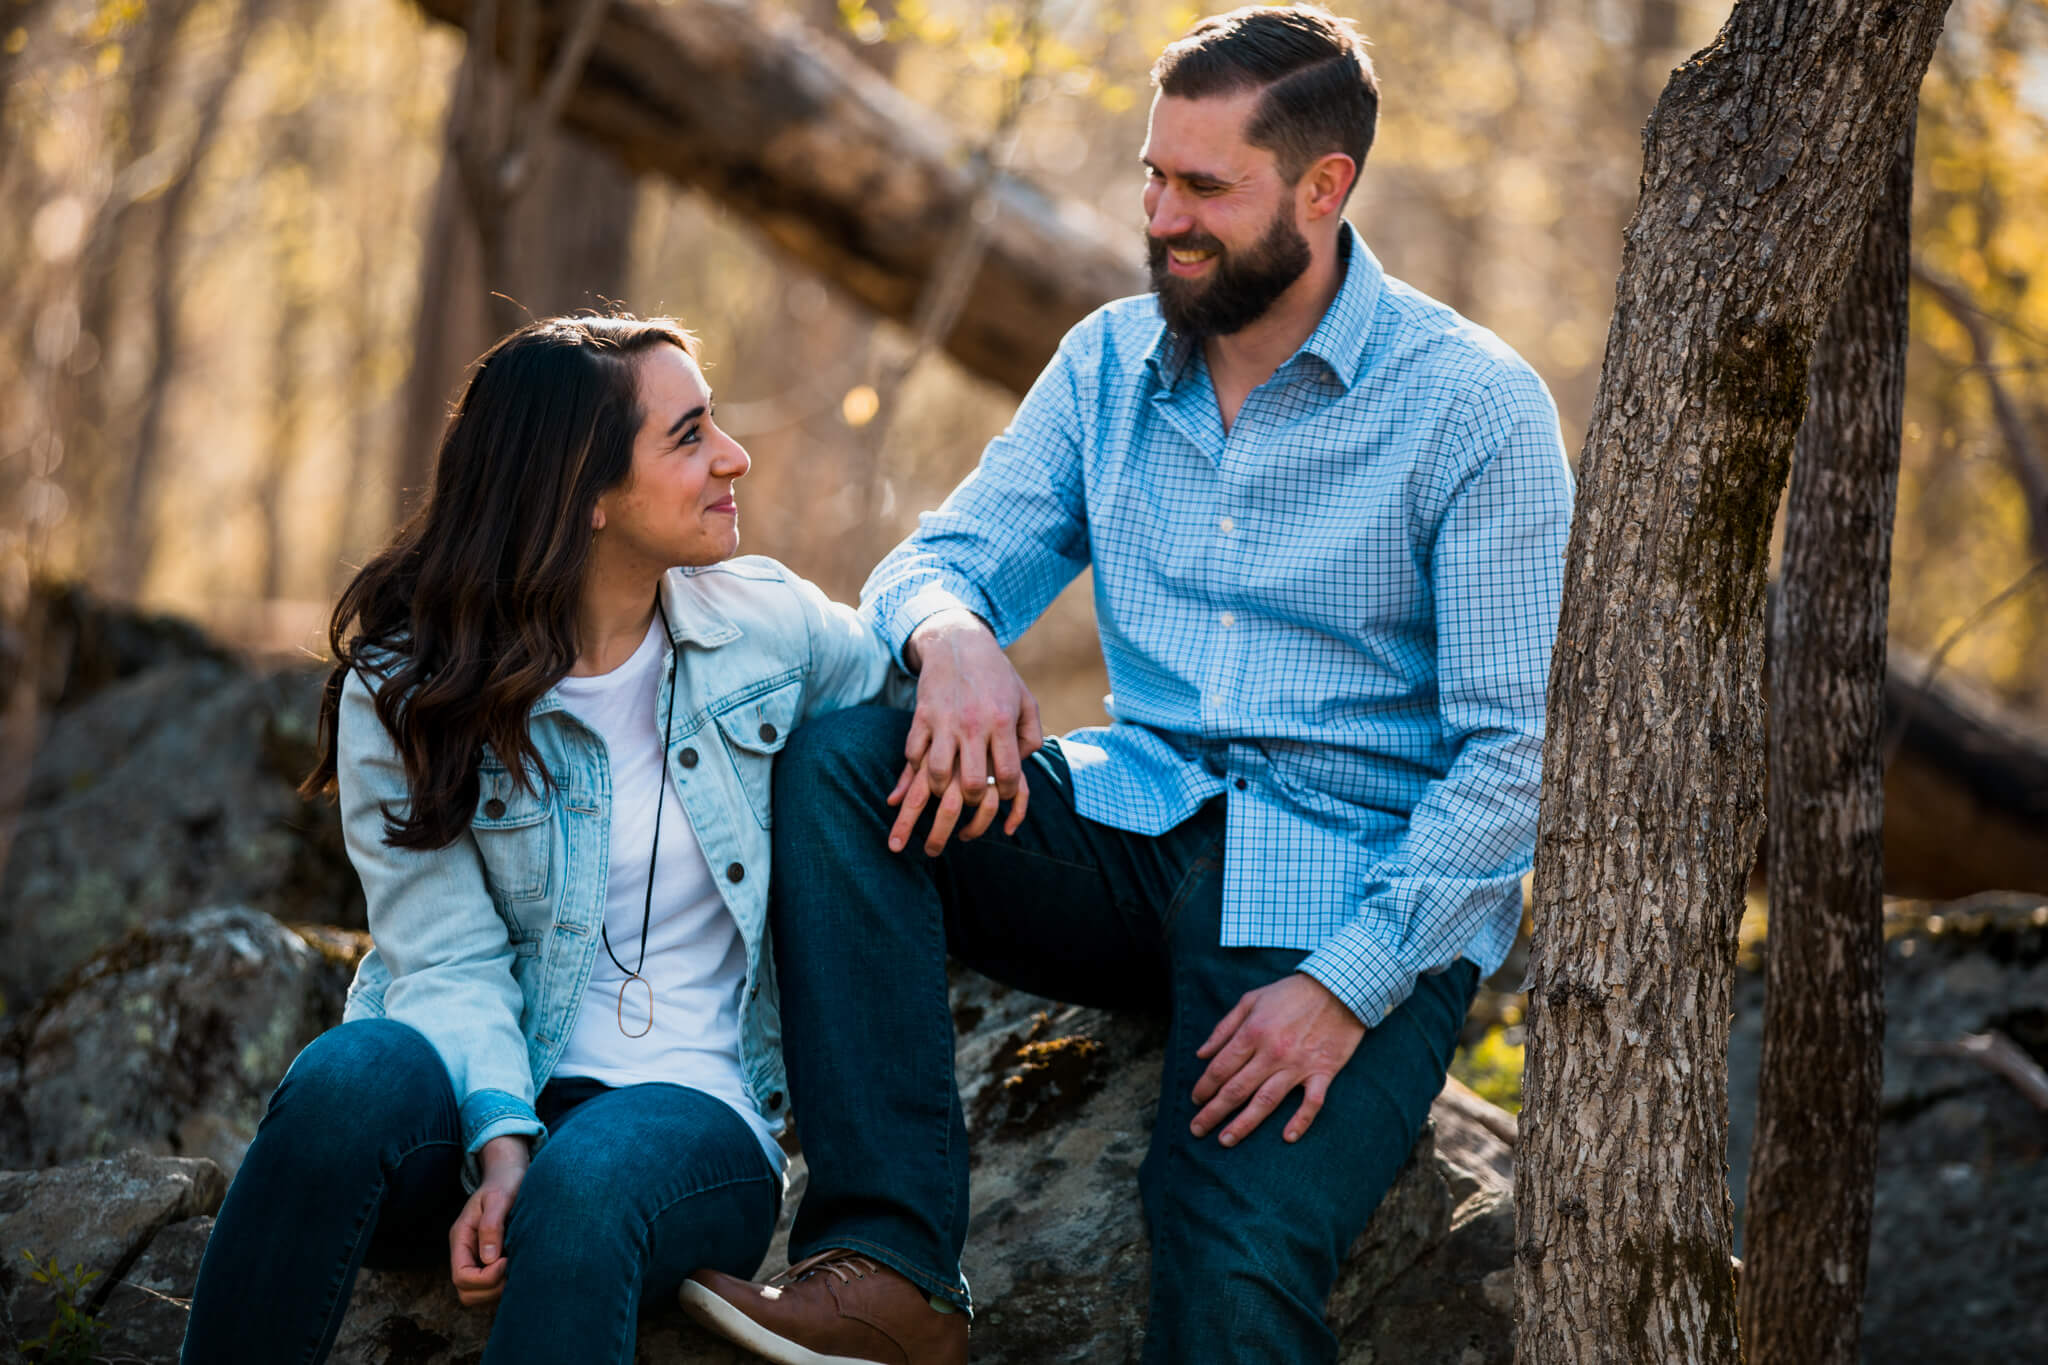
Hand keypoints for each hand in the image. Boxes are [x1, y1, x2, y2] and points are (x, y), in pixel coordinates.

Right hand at [449, 1135, 528, 1306]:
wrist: (510, 1174)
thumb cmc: (506, 1183)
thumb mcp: (499, 1198)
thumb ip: (491, 1225)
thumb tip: (489, 1259)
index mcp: (461, 1238)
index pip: (461, 1277)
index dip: (486, 1277)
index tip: (507, 1260)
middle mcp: (466, 1253)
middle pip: (467, 1293)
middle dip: (492, 1288)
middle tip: (514, 1267)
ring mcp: (477, 1259)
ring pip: (479, 1295)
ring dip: (499, 1289)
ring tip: (519, 1266)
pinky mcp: (491, 1262)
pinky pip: (492, 1288)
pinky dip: (505, 1286)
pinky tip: (520, 1269)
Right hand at [890, 610, 1042, 854]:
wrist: (958, 642)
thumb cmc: (997, 675)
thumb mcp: (1026, 701)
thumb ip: (1031, 736)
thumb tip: (1022, 767)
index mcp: (1000, 723)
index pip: (1007, 775)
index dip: (1007, 795)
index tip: (1003, 798)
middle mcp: (972, 726)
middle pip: (972, 784)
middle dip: (972, 806)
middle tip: (968, 814)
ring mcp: (943, 722)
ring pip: (937, 775)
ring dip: (939, 796)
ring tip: (939, 805)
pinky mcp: (920, 718)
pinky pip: (912, 755)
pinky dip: (912, 774)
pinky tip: (913, 784)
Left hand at [1190, 974, 1364, 1146]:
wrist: (1339, 988)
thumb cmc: (1291, 993)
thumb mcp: (1251, 1000)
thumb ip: (1224, 1028)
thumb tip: (1201, 1053)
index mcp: (1253, 1032)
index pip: (1220, 1068)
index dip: (1204, 1087)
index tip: (1195, 1100)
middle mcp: (1272, 1052)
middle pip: (1236, 1089)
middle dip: (1213, 1112)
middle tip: (1197, 1130)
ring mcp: (1298, 1064)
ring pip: (1266, 1101)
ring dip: (1244, 1124)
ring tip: (1225, 1141)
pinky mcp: (1323, 1071)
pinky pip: (1312, 1102)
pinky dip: (1301, 1120)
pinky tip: (1287, 1137)